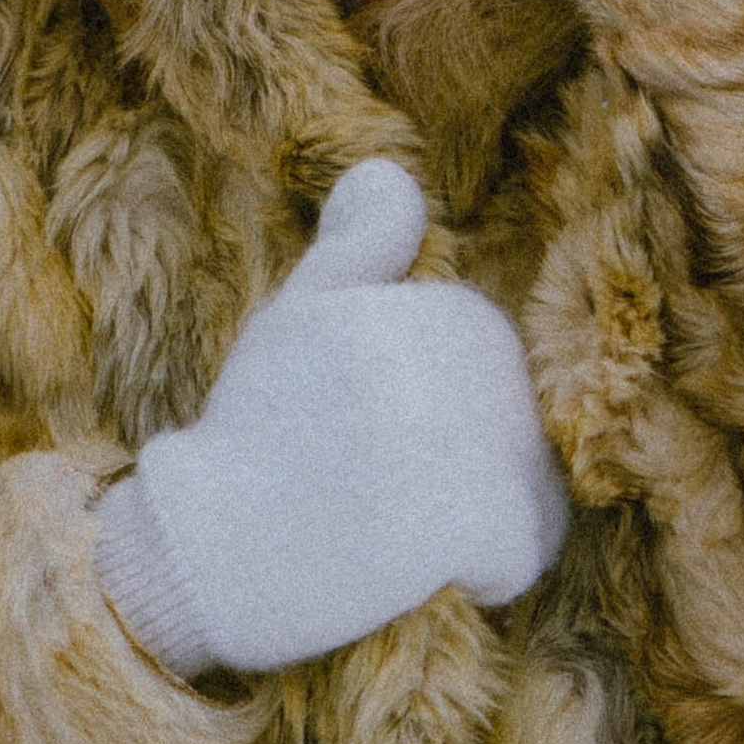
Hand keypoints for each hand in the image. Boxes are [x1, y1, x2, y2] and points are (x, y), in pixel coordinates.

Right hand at [91, 159, 567, 676]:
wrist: (213, 540)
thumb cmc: (257, 426)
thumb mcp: (302, 313)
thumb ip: (361, 247)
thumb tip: (392, 169)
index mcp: (456, 311)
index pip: (495, 382)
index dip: (432, 422)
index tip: (360, 437)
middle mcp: (483, 363)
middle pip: (521, 437)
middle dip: (462, 473)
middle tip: (371, 488)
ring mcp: (490, 440)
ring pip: (531, 496)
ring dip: (478, 525)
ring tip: (392, 527)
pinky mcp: (490, 521)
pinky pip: (524, 555)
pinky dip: (483, 574)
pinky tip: (416, 566)